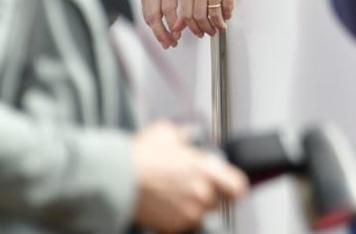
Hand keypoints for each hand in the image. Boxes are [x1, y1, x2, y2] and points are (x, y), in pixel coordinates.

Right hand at [130, 122, 247, 232]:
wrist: (117, 179)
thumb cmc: (140, 156)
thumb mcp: (166, 132)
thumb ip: (184, 135)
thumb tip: (188, 136)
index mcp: (206, 171)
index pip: (238, 187)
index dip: (235, 185)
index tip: (231, 184)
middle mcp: (202, 195)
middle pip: (220, 201)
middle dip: (210, 192)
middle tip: (192, 183)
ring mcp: (188, 214)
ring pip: (201, 213)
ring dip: (193, 205)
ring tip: (175, 193)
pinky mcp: (173, 227)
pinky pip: (184, 223)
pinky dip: (178, 216)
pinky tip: (165, 203)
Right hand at [140, 0, 201, 48]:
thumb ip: (191, 2)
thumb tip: (185, 24)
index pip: (168, 7)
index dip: (172, 23)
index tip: (178, 34)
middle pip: (154, 14)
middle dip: (162, 32)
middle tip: (171, 42)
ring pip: (148, 16)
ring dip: (157, 31)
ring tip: (167, 41)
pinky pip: (145, 13)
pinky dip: (152, 25)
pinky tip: (161, 32)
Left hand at [176, 0, 258, 38]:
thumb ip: (187, 6)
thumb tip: (177, 27)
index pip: (187, 14)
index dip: (193, 27)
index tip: (198, 32)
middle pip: (200, 15)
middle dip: (206, 28)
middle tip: (211, 32)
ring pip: (214, 13)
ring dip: (218, 24)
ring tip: (220, 26)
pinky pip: (227, 7)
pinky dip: (228, 15)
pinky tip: (228, 15)